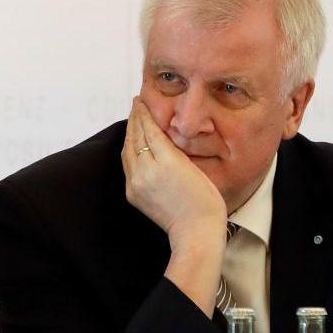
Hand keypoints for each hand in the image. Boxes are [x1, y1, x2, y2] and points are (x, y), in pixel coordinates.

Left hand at [121, 97, 226, 249]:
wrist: (195, 232)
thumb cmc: (206, 201)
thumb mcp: (196, 167)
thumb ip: (176, 149)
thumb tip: (161, 133)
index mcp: (166, 162)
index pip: (150, 129)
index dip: (144, 113)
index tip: (141, 100)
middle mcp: (146, 171)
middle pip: (135, 136)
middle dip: (135, 118)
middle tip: (136, 103)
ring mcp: (136, 183)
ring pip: (128, 150)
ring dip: (130, 133)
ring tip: (134, 119)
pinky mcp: (132, 193)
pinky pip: (127, 165)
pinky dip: (129, 150)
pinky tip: (133, 143)